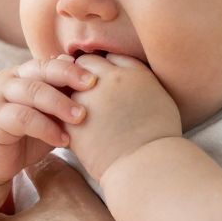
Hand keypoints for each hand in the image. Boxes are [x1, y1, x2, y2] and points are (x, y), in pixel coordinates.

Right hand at [0, 56, 95, 185]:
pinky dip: (45, 127)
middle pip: (42, 69)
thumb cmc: (20, 138)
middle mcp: (11, 79)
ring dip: (59, 103)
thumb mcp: (47, 118)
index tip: (101, 76)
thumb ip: (64, 103)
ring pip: (32, 91)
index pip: (52, 63)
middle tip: (93, 85)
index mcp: (25, 75)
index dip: (76, 68)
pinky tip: (63, 139)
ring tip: (82, 117)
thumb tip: (96, 91)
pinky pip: (22, 117)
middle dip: (69, 75)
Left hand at [66, 54, 182, 180]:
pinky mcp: (74, 119)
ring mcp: (90, 98)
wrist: (146, 164)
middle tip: (81, 85)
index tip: (102, 75)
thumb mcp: (162, 100)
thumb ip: (144, 83)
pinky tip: (65, 120)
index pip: (112, 56)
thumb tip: (133, 81)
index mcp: (135, 73)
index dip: (106, 64)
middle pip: (86, 62)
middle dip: (81, 71)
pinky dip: (61, 111)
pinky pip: (60, 108)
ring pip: (69, 83)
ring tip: (70, 103)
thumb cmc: (160, 137)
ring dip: (69, 90)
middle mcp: (111, 79)